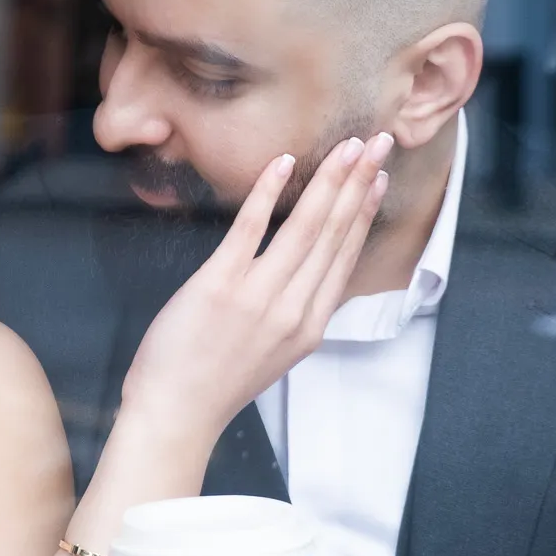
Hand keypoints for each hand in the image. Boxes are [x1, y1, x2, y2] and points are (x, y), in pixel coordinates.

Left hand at [120, 133, 391, 444]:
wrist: (176, 413)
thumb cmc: (217, 380)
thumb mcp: (277, 351)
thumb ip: (297, 311)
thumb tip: (311, 273)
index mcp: (310, 324)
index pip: (345, 255)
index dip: (364, 211)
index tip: (379, 177)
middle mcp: (293, 309)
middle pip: (334, 233)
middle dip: (359, 182)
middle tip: (377, 142)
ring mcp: (258, 296)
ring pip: (305, 227)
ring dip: (330, 181)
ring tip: (348, 146)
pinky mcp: (220, 284)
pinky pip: (250, 229)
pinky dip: (268, 193)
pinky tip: (283, 163)